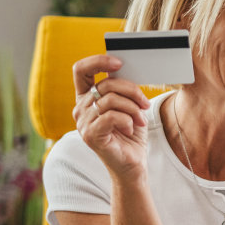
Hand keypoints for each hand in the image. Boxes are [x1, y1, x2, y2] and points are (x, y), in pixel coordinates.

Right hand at [71, 54, 149, 177]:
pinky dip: (127, 120)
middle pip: (105, 85)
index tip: (119, 63)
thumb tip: (126, 69)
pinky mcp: (90, 135)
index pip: (81, 69)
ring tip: (141, 119)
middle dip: (131, 90)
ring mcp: (83, 123)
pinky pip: (111, 116)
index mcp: (86, 98)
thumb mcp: (128, 105)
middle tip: (144, 103)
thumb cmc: (130, 133)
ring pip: (110, 100)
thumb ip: (122, 89)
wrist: (132, 163)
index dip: (98, 61)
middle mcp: (80, 108)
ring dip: (132, 108)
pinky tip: (131, 128)